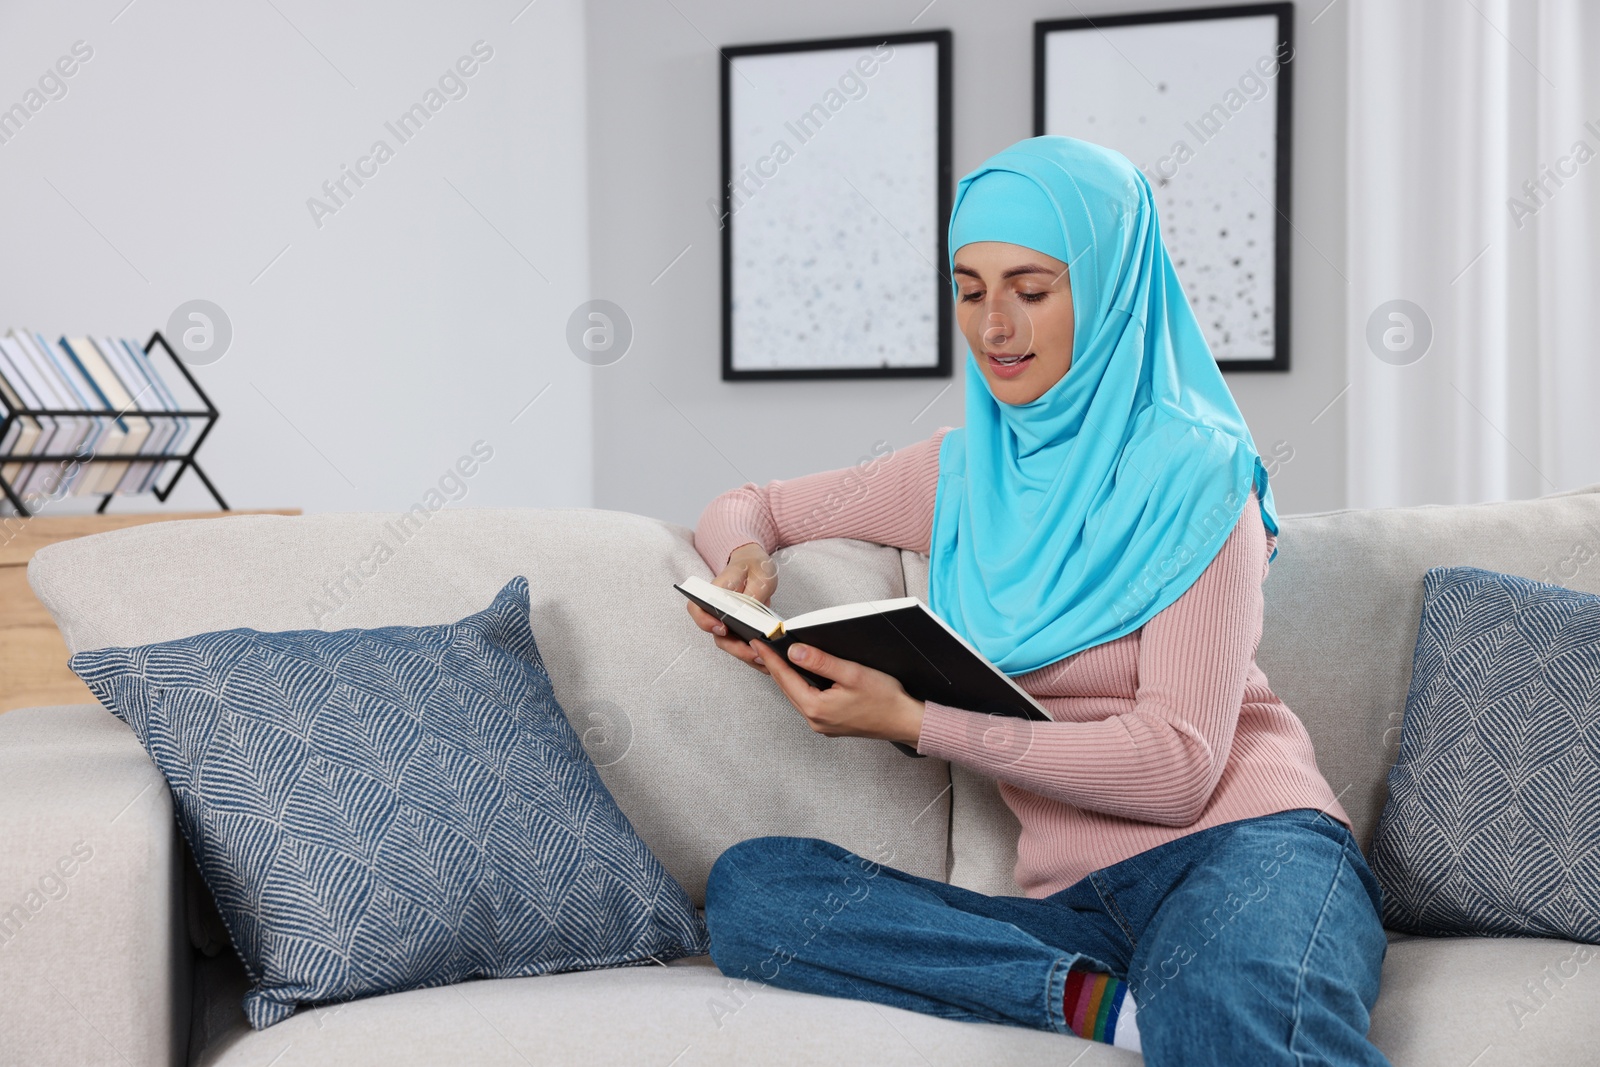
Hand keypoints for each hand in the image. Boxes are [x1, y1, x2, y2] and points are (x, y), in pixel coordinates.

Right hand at [686, 542, 778, 673]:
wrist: (756, 566)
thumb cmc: (753, 566)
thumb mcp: (760, 574)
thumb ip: (754, 593)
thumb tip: (752, 616)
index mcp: (715, 592)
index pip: (697, 609)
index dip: (704, 621)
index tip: (721, 628)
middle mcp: (717, 610)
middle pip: (717, 635)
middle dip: (735, 648)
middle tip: (755, 653)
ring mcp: (728, 621)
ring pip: (731, 644)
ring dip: (746, 656)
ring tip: (766, 661)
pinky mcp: (739, 629)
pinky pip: (743, 646)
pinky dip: (754, 655)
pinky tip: (769, 661)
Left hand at [752, 638, 924, 745]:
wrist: (905, 721)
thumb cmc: (885, 699)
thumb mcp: (851, 673)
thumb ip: (821, 662)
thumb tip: (794, 652)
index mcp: (817, 708)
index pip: (785, 678)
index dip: (770, 658)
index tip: (758, 644)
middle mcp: (816, 720)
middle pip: (787, 688)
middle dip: (775, 667)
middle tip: (762, 648)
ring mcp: (823, 724)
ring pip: (797, 696)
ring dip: (787, 678)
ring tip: (777, 659)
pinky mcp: (832, 724)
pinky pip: (808, 702)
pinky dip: (801, 687)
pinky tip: (802, 677)